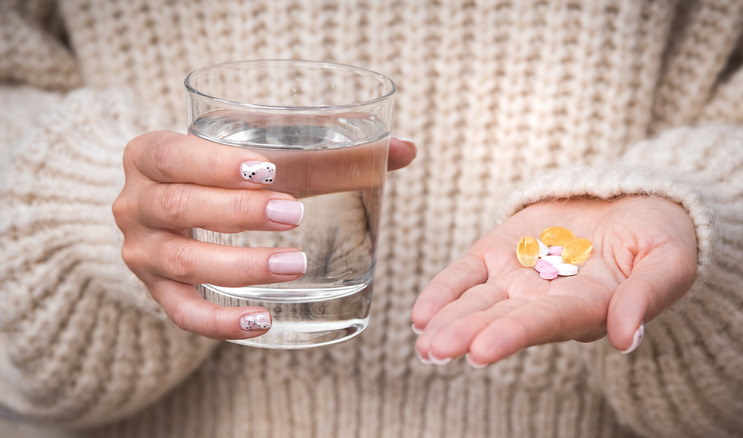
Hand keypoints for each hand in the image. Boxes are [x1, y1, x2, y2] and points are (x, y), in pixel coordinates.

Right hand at [113, 131, 414, 339]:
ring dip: (239, 266)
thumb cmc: (222, 171)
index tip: (267, 170)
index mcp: (151, 155)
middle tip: (295, 214)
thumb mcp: (257, 150)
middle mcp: (133, 202)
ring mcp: (141, 252)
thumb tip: (406, 150)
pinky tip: (263, 321)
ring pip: (183, 262)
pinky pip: (182, 314)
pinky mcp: (156, 292)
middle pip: (178, 208)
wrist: (166, 204)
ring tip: (295, 265)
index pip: (171, 154)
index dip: (214, 163)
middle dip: (237, 212)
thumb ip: (328, 149)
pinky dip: (221, 320)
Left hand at [411, 196, 696, 366]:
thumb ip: (647, 296)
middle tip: (434, 351)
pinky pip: (466, 274)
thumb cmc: (660, 238)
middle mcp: (544, 301)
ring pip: (476, 302)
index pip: (543, 324)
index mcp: (585, 308)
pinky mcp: (500, 252)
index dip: (511, 335)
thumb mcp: (669, 262)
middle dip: (466, 335)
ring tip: (422, 337)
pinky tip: (421, 313)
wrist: (635, 203)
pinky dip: (443, 291)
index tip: (480, 351)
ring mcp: (518, 278)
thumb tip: (626, 339)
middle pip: (500, 319)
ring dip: (448, 320)